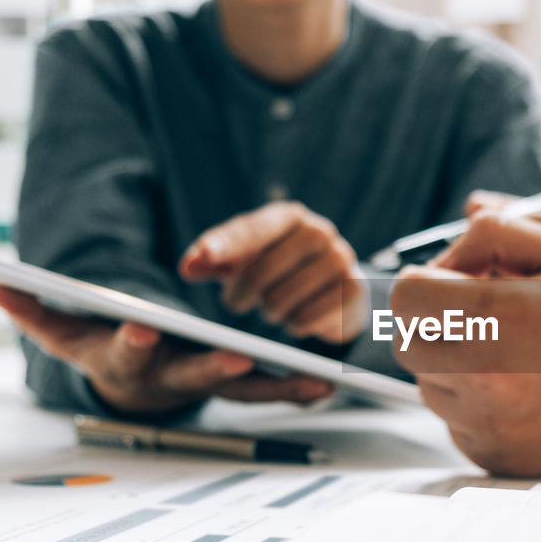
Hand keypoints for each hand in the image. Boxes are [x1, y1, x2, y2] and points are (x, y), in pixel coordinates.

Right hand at [0, 287, 333, 414]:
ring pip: (242, 390)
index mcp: (131, 362)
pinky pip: (269, 392)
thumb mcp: (67, 333)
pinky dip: (297, 391)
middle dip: (214, 365)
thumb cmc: (103, 349)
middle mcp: (172, 379)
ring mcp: (208, 385)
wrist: (135, 388)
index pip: (128, 352)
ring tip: (314, 380)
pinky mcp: (236, 386)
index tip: (140, 324)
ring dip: (277, 388)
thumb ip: (35, 311)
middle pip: (193, 376)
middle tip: (240, 351)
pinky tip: (328, 384)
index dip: (133, 340)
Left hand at [179, 201, 367, 343]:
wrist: (336, 284)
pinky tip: (296, 316)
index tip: (205, 254)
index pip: (253, 230)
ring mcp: (340, 260)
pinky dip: (293, 325)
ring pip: (280, 300)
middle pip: (260, 272)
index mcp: (289, 216)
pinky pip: (305, 320)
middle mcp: (319, 231)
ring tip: (272, 306)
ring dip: (268, 312)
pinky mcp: (352, 291)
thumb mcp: (243, 257)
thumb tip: (188, 266)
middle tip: (236, 303)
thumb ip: (212, 259)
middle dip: (239, 295)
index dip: (226, 243)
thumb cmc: (280, 266)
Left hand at [391, 212, 540, 475]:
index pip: (405, 297)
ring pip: (428, 384)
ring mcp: (485, 423)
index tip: (452, 286)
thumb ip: (490, 232)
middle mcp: (485, 377)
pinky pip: (452, 420)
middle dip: (433, 324)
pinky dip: (472, 402)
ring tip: (508, 355)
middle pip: (407, 342)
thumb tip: (438, 260)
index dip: (424, 283)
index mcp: (499, 318)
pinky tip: (517, 389)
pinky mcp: (488, 454)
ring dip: (453, 364)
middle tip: (479, 319)